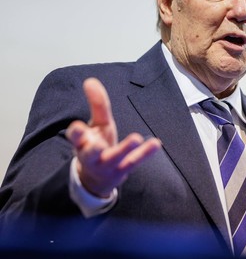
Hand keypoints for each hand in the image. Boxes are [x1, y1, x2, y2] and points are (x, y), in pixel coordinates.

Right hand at [65, 78, 160, 197]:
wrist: (98, 179)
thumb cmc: (96, 145)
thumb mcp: (96, 125)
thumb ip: (96, 104)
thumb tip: (90, 80)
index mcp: (82, 142)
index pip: (75, 137)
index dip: (76, 133)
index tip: (77, 127)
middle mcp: (92, 155)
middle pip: (90, 153)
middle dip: (92, 149)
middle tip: (97, 144)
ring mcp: (108, 164)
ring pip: (115, 157)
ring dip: (125, 148)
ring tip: (136, 138)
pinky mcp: (123, 169)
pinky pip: (134, 161)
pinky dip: (145, 153)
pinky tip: (156, 143)